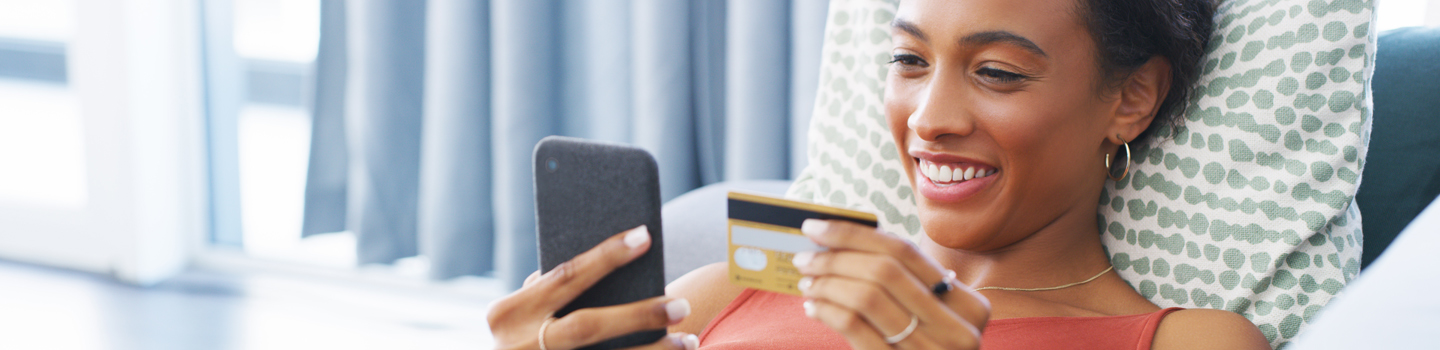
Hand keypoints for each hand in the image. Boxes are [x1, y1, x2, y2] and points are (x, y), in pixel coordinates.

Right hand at [487, 226, 699, 349]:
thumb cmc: (516, 338)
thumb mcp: (514, 317)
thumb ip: (546, 292)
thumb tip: (605, 262)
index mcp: (508, 313)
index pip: (565, 277)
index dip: (606, 256)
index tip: (645, 236)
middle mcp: (520, 344)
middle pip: (588, 326)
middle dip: (637, 315)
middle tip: (682, 304)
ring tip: (688, 341)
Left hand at [793, 219, 990, 348]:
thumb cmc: (926, 348)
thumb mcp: (931, 316)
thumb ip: (905, 283)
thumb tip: (842, 241)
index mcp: (970, 306)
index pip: (904, 252)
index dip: (854, 234)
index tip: (816, 227)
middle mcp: (957, 330)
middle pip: (884, 271)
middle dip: (836, 258)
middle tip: (805, 257)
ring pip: (866, 298)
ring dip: (827, 283)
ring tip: (808, 282)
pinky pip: (854, 328)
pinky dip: (827, 311)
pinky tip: (814, 307)